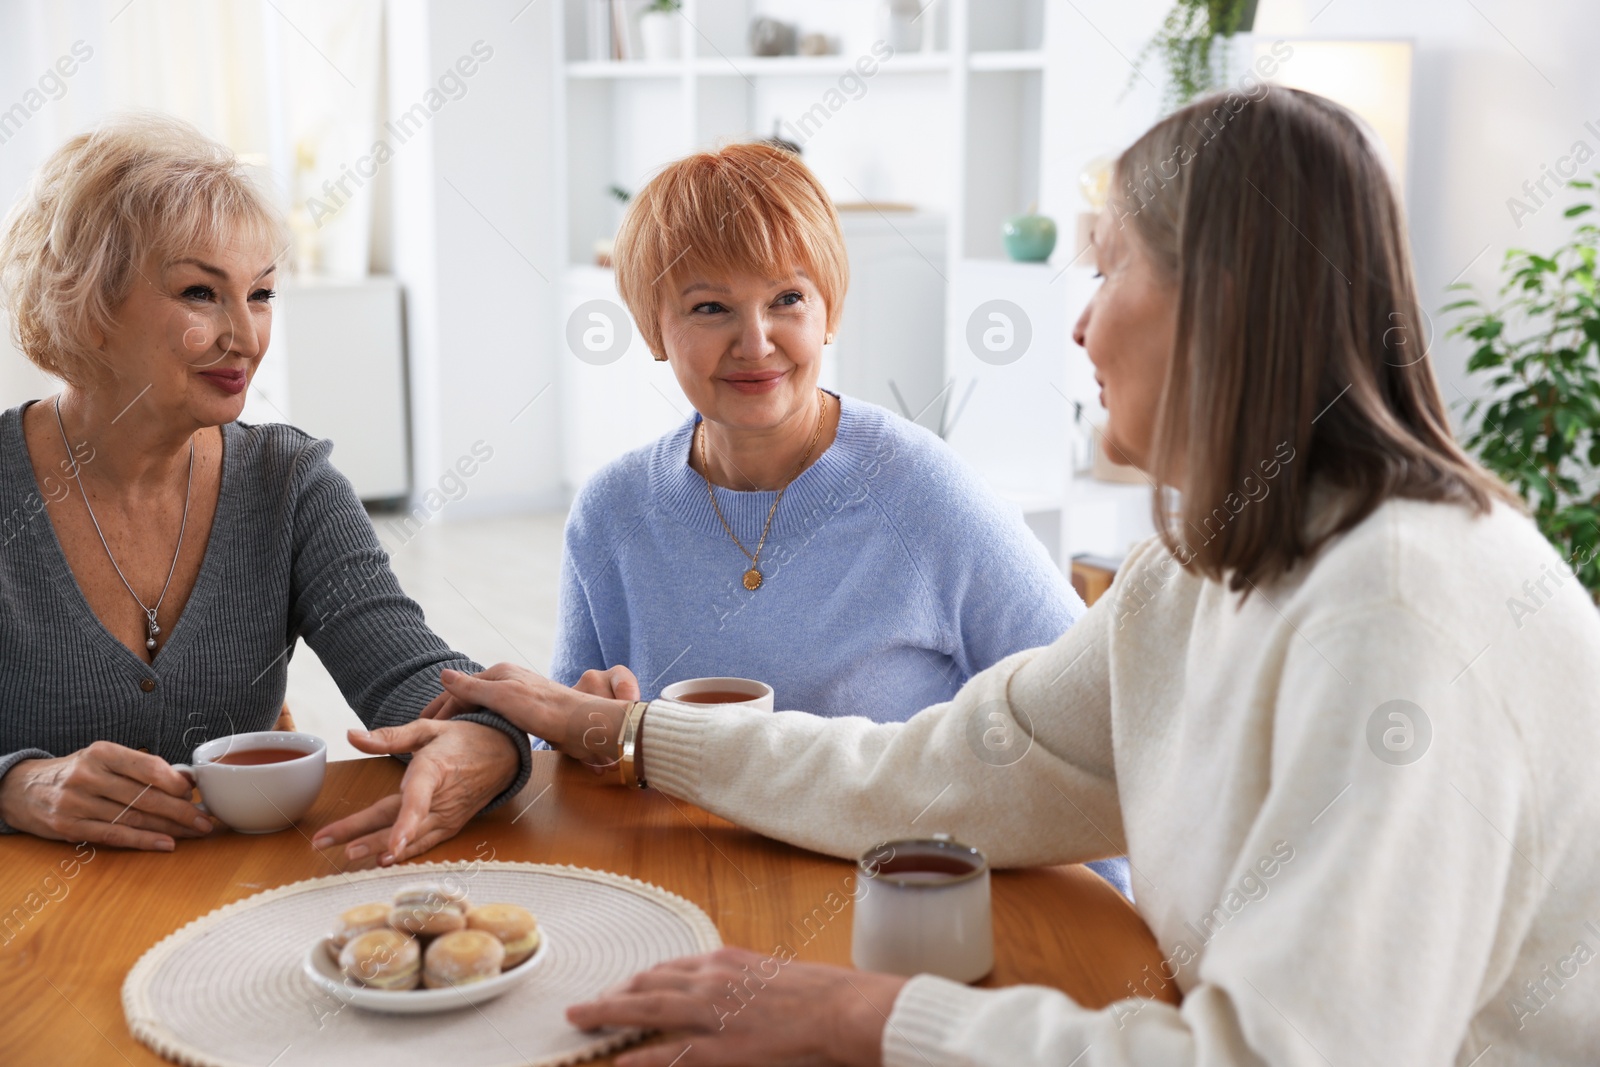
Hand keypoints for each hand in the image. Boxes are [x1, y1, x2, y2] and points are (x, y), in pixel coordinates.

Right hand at [0, 741, 213, 850]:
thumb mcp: (104, 759)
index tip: (194, 793)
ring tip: (194, 832)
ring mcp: (76, 803)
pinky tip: (167, 844)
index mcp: (102, 752)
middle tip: (206, 820)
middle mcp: (88, 776)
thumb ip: (141, 767)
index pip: (147, 766)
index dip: (175, 782)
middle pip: (144, 797)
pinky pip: (115, 835)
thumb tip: (186, 780)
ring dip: (170, 828)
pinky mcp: (69, 827)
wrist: (23, 789)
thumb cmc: (77, 772)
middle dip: (181, 810)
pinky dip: (144, 841)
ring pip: (134, 818)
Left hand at [310, 718, 518, 866]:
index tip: (390, 846)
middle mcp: (442, 798)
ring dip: (377, 848)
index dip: (403, 824)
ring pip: (410, 837)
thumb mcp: (428, 729)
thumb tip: (351, 735)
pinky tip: (383, 860)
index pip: (417, 800)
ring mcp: (448, 815)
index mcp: (435, 770)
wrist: (504, 754)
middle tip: (326, 843)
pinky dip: (406, 853)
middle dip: (363, 835)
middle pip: (399, 821)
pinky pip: (425, 843)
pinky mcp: (451, 825)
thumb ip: (388, 736)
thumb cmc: (464, 738)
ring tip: (348, 856)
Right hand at [420, 663, 631, 770]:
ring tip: (443, 737)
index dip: (438, 708)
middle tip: (422, 733)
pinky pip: (493, 717)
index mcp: (499, 673)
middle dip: (445, 713)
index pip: (458, 690)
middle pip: (467, 697)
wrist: (583, 725)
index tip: (419, 727)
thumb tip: (443, 674)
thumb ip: (472, 687)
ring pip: (480, 708)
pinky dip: (478, 726)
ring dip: (461, 720)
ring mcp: (518, 696)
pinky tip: (475, 738)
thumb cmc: (545, 710)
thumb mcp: (504, 697)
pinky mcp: (528, 713)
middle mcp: (507, 681)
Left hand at [567, 947, 905, 1066]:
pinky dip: (641, 1055)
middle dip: (613, 993)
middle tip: (587, 1005)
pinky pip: (670, 1051)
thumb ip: (741, 979)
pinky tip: (620, 1061)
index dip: (639, 980)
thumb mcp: (771, 974)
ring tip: (582, 1020)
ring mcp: (713, 1013)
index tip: (620, 988)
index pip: (669, 967)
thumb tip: (726, 988)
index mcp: (725, 960)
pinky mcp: (722, 1047)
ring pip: (647, 1008)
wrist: (842, 1009)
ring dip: (609, 1013)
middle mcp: (712, 979)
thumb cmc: (818, 993)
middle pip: (649, 982)